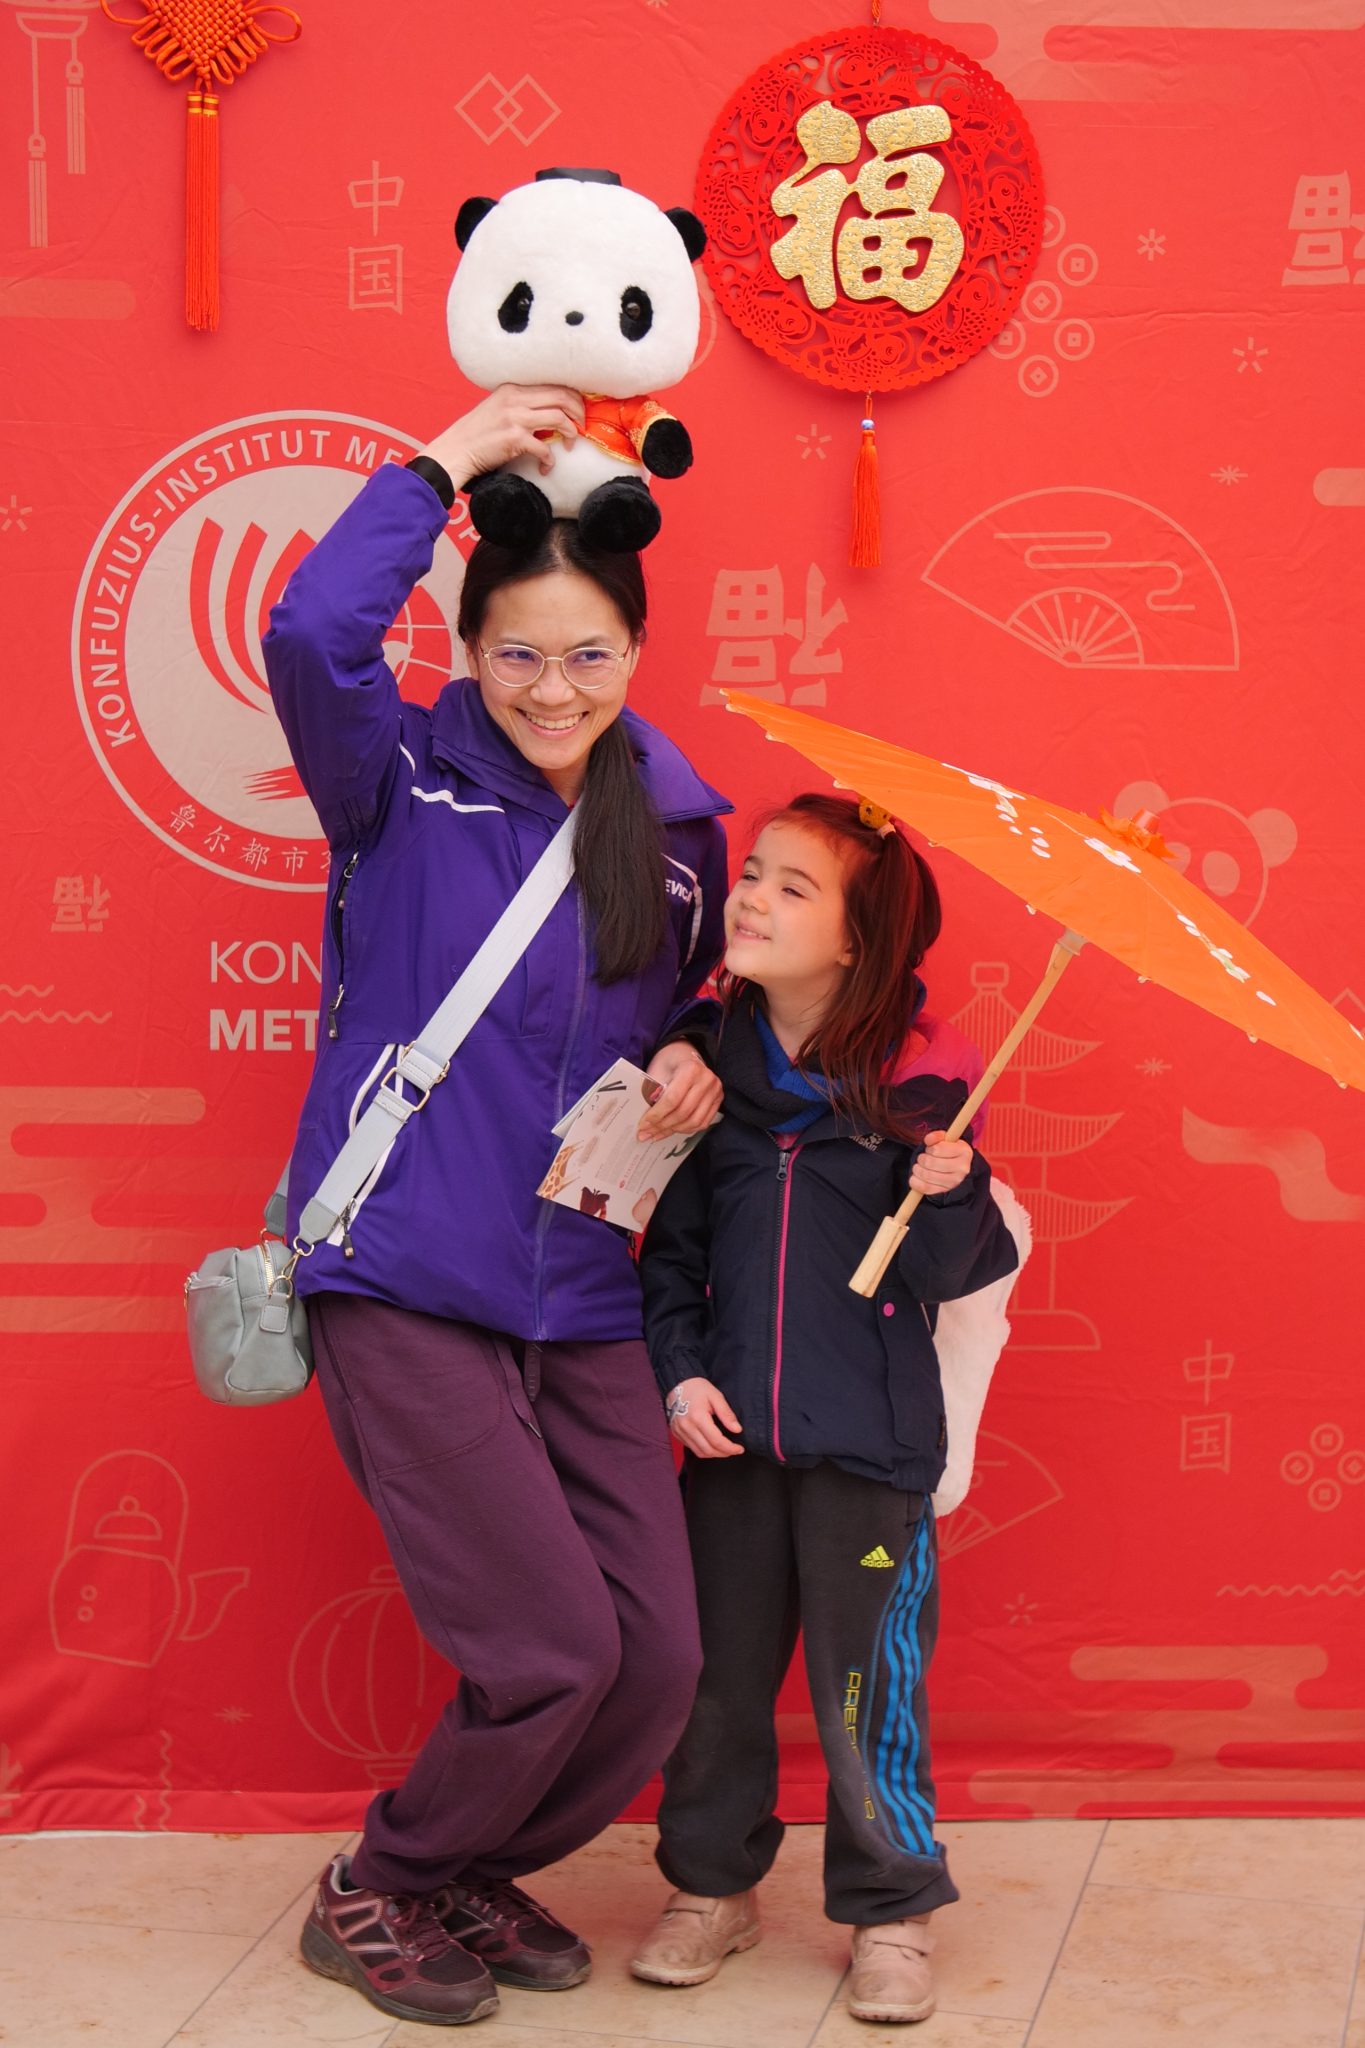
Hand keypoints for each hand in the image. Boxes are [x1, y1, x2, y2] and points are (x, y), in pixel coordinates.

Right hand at [419, 384, 584, 484]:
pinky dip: (550, 460)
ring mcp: (515, 417)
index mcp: (513, 388)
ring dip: (571, 433)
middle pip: (562, 396)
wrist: (456, 451)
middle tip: (581, 427)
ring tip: (570, 444)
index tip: (578, 410)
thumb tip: (549, 411)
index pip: (553, 384)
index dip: (572, 397)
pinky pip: (545, 448)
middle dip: (578, 412)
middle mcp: (515, 398)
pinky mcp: (515, 439)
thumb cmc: (477, 434)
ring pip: (559, 418)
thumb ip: (520, 404)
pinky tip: (546, 467)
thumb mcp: (498, 408)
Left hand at [639, 1043, 720, 1139]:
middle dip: (662, 1126)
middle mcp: (707, 1080)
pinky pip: (702, 1123)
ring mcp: (716, 1091)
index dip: (657, 1115)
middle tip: (646, 1134)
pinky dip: (686, 1129)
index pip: (673, 1099)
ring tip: (656, 1134)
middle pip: (684, 1112)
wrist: (684, 1054)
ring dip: (673, 1130)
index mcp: (691, 1069)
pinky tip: (672, 1130)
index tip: (643, 1125)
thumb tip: (646, 1121)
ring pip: (694, 1121)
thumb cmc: (668, 1063)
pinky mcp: (718, 1100)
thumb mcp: (656, 1072)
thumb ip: (652, 1094)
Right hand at [666, 1377, 743, 1457]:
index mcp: (698, 1417)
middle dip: (724, 1453)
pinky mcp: (676, 1434)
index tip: (740, 1449)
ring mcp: (680, 1432)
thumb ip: (726, 1414)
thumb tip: (737, 1429)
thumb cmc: (697, 1388)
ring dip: (714, 1454)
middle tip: (734, 1450)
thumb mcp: (716, 1396)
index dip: (730, 1448)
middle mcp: (687, 1427)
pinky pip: (692, 1448)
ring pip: (700, 1452)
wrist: (677, 1384)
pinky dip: (704, 1450)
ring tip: (724, 1450)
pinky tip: (711, 1445)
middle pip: (708, 1450)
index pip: (716, 1441)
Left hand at [909, 1131, 972, 1196]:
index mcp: (964, 1152)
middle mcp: (962, 1169)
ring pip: (926, 1175)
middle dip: (922, 1158)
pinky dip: (915, 1182)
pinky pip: (924, 1187)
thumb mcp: (947, 1141)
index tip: (931, 1149)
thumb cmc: (950, 1153)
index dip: (930, 1148)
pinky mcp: (944, 1192)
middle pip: (930, 1162)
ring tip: (919, 1167)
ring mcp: (954, 1182)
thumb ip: (937, 1136)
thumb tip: (928, 1140)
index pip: (938, 1149)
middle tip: (923, 1158)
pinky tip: (915, 1177)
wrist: (958, 1170)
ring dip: (917, 1169)